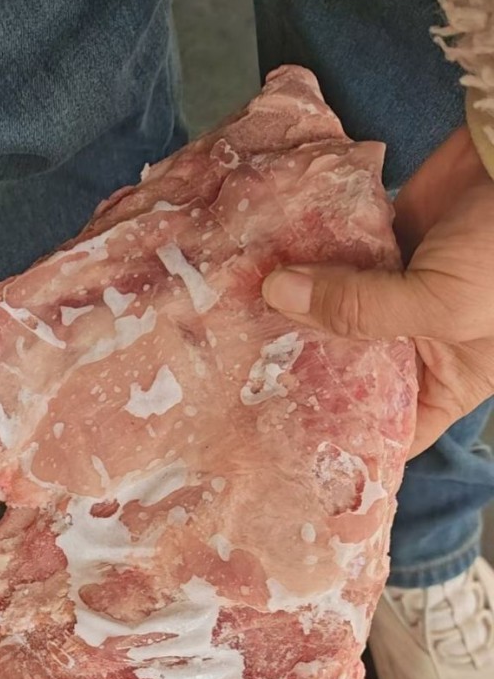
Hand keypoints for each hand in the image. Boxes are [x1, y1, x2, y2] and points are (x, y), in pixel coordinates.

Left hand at [262, 125, 493, 456]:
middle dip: (299, 366)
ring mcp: (396, 290)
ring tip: (233, 323)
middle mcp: (417, 342)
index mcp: (445, 379)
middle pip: (347, 367)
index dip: (340, 436)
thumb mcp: (441, 302)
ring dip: (291, 308)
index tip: (278, 437)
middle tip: (236, 374)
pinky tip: (259, 267)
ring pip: (333, 308)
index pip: (388, 427)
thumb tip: (276, 295)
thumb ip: (360, 308)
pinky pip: (334, 256)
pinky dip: (303, 257)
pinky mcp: (383, 241)